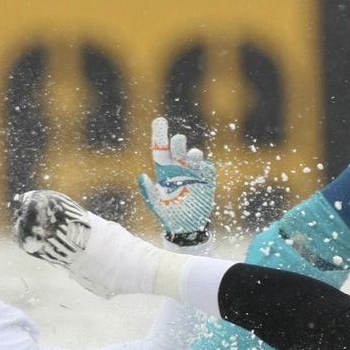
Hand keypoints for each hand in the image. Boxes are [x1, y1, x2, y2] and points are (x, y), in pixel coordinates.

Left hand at [137, 117, 215, 243]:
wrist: (188, 228)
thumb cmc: (169, 216)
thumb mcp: (156, 206)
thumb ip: (149, 193)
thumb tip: (141, 176)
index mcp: (164, 171)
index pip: (160, 149)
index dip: (159, 134)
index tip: (160, 121)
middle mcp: (179, 169)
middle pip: (178, 149)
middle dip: (178, 143)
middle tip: (178, 140)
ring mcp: (194, 174)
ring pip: (194, 156)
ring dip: (193, 154)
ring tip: (193, 155)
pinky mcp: (207, 181)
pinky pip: (208, 169)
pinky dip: (206, 167)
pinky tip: (204, 169)